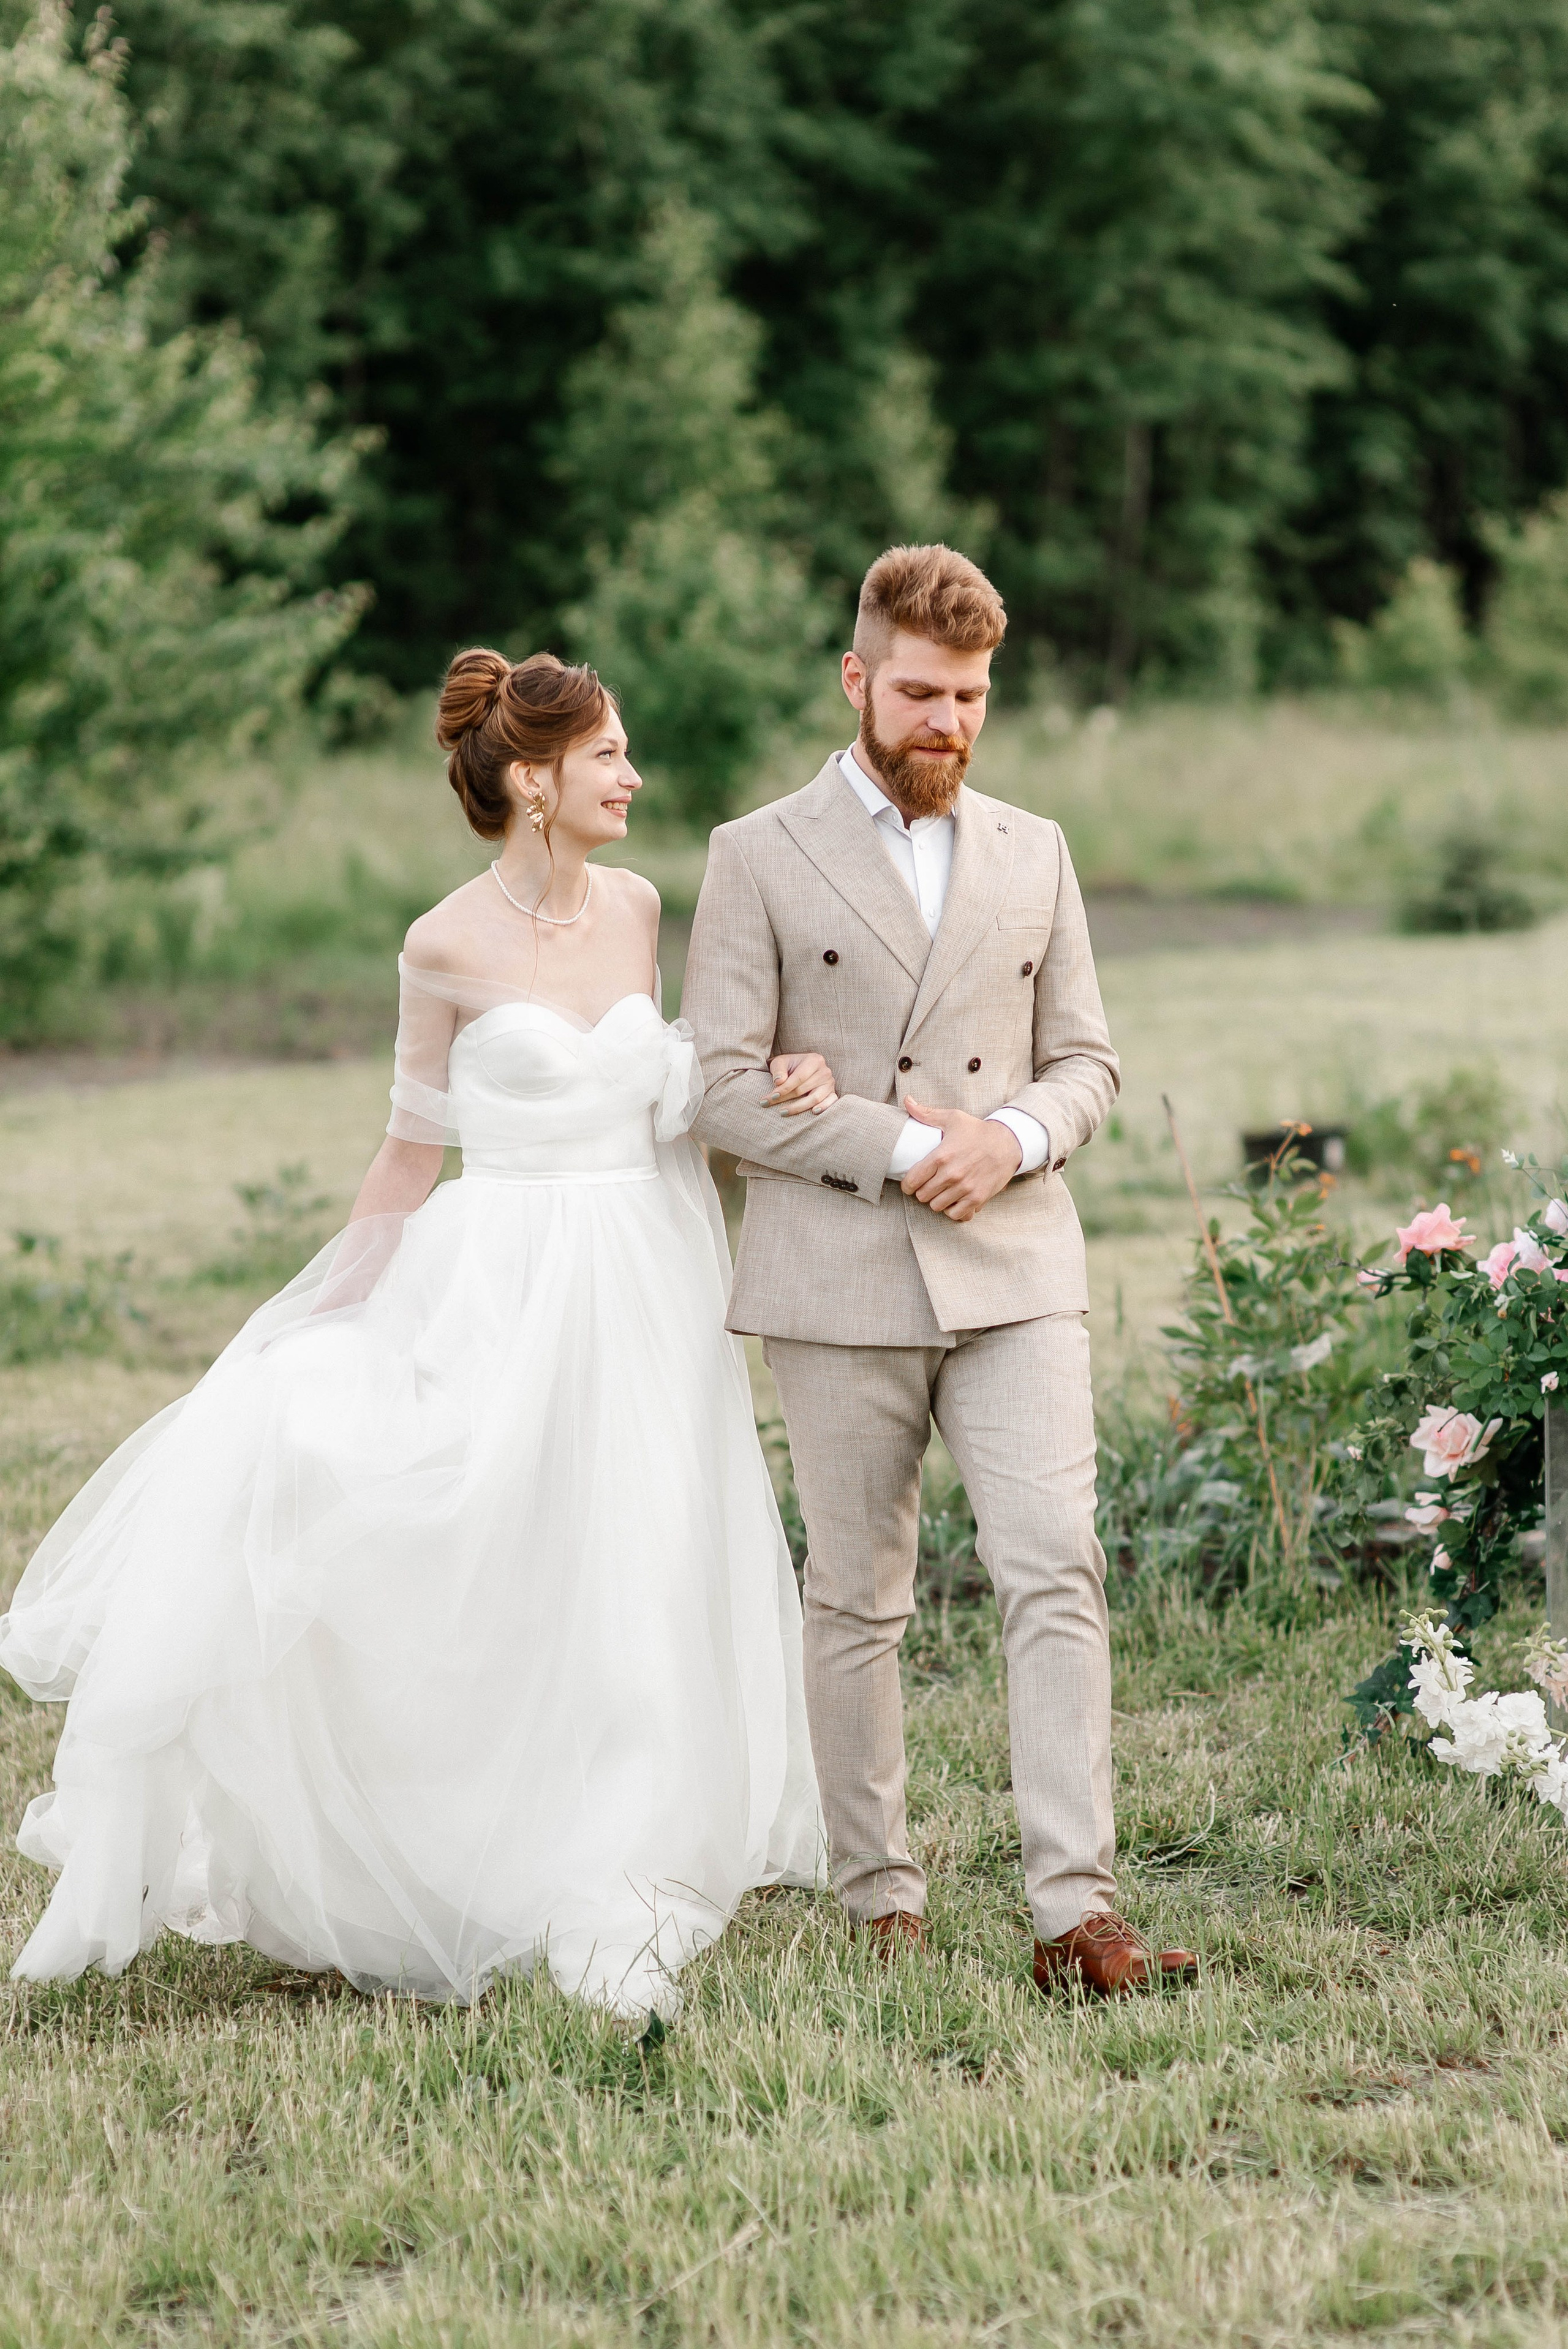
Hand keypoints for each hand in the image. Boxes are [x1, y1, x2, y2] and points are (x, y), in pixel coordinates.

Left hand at [765, 1050, 838, 1114]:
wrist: (798, 1069)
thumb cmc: (788, 1066)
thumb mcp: (780, 1063)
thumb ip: (778, 1070)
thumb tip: (778, 1082)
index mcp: (814, 1060)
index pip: (799, 1077)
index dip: (785, 1088)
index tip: (772, 1096)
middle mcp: (825, 1071)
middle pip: (804, 1089)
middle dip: (785, 1098)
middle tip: (768, 1104)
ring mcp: (829, 1083)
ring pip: (815, 1098)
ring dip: (798, 1107)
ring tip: (783, 1112)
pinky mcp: (832, 1093)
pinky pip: (831, 1102)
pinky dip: (824, 1107)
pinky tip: (813, 1112)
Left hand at [899, 1098, 1020, 1221]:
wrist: (1008, 1143)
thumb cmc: (977, 1131)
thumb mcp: (953, 1118)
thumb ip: (927, 1113)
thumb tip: (907, 1101)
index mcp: (941, 1156)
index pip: (912, 1180)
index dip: (907, 1184)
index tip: (911, 1183)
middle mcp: (952, 1174)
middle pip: (922, 1196)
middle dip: (922, 1191)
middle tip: (928, 1185)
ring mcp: (965, 1188)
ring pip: (936, 1206)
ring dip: (937, 1201)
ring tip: (941, 1192)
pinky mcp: (977, 1198)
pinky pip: (956, 1214)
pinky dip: (953, 1210)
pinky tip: (954, 1200)